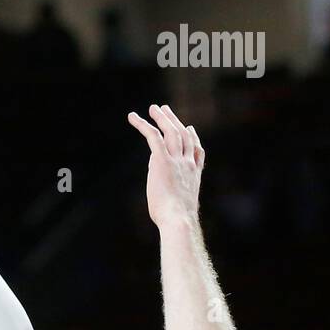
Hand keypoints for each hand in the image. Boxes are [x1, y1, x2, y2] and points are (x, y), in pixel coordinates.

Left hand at [127, 105, 203, 228]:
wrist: (178, 220)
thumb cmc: (176, 221)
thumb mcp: (177, 206)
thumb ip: (172, 195)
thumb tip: (161, 190)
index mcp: (194, 175)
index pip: (197, 152)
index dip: (193, 138)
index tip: (190, 128)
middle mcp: (188, 164)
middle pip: (184, 136)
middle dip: (175, 122)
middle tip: (166, 110)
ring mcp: (177, 161)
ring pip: (171, 132)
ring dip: (162, 118)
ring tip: (154, 108)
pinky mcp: (163, 161)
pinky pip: (153, 136)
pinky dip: (143, 125)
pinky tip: (133, 117)